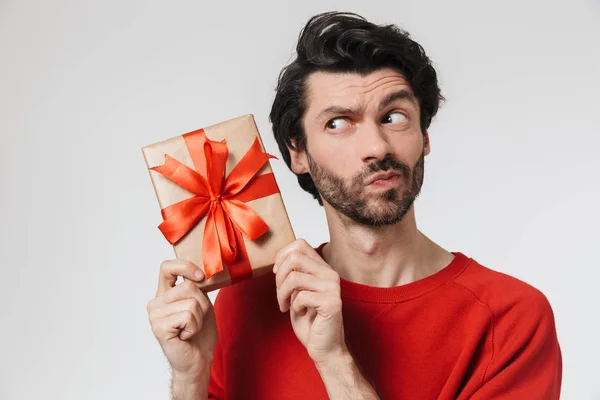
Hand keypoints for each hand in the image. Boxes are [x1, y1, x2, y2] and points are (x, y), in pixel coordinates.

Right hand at [147, 260, 217, 379]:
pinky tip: (185, 336)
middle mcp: (156, 302)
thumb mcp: (202, 303)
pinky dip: (194, 327)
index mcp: (164, 293)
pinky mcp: (159, 327)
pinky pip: (188, 316)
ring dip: (199, 318)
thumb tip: (200, 272)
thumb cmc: (200, 333)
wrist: (198, 360)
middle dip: (202, 304)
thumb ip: (197, 287)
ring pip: (191, 302)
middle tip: (195, 320)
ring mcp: (155, 315)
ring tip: (190, 329)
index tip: (200, 277)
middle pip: (188, 286)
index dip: (185, 267)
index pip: (167, 267)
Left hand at [274, 239, 346, 365]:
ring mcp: (332, 288)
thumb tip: (280, 260)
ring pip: (294, 277)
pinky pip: (301, 296)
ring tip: (285, 305)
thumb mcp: (297, 291)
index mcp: (322, 269)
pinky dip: (294, 306)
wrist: (324, 347)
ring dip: (282, 293)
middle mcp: (330, 274)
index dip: (283, 255)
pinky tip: (300, 313)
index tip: (277, 273)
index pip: (300, 244)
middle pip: (295, 258)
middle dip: (279, 276)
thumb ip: (294, 274)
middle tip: (280, 293)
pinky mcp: (331, 303)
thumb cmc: (309, 320)